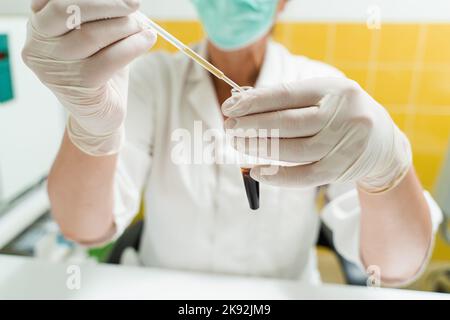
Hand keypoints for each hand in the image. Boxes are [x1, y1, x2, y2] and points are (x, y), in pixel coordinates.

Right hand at [22, 0, 156, 154]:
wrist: (100, 114)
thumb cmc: (97, 70)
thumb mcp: (95, 36)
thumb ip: (100, 16)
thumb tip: (125, 0)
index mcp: (39, 27)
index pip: (58, 0)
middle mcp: (39, 47)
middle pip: (68, 10)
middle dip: (108, 5)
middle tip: (134, 6)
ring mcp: (55, 69)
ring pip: (91, 35)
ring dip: (125, 27)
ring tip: (142, 28)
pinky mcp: (77, 87)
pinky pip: (110, 59)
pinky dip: (134, 46)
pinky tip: (147, 40)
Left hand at [222, 78, 411, 192]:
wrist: (383, 143)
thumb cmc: (340, 115)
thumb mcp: (322, 98)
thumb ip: (288, 101)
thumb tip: (243, 105)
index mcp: (334, 89)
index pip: (286, 94)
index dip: (254, 102)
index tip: (229, 107)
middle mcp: (343, 114)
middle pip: (288, 123)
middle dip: (252, 126)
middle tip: (229, 128)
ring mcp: (345, 143)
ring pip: (294, 150)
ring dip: (260, 149)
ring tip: (238, 144)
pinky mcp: (343, 168)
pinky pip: (305, 176)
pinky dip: (278, 176)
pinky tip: (257, 172)